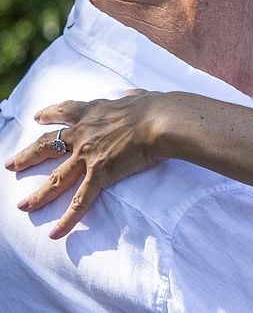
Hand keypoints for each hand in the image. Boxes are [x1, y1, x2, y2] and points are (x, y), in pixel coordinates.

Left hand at [4, 90, 162, 238]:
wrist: (160, 121)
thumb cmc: (157, 107)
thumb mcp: (141, 97)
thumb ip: (133, 98)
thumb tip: (133, 96)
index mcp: (95, 112)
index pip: (66, 111)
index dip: (50, 114)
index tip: (38, 117)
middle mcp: (84, 133)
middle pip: (48, 146)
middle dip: (28, 157)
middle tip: (11, 165)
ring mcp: (88, 155)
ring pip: (56, 178)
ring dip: (39, 195)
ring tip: (23, 206)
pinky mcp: (100, 174)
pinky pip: (81, 201)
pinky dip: (67, 219)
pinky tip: (55, 234)